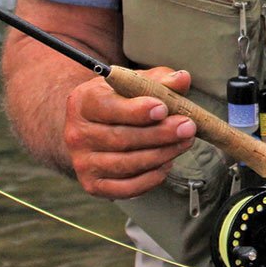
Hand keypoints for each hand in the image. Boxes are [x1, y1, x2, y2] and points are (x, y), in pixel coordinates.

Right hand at [63, 66, 196, 197]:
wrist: (96, 124)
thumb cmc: (122, 98)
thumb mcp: (137, 82)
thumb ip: (160, 80)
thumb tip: (182, 79)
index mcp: (84, 101)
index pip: (108, 108)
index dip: (137, 110)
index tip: (163, 109)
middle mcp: (77, 133)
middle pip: (121, 138)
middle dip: (159, 134)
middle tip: (188, 127)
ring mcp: (82, 162)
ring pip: (126, 164)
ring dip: (161, 154)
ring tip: (185, 142)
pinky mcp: (93, 185)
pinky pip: (125, 188)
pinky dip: (150, 178)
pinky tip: (167, 163)